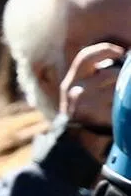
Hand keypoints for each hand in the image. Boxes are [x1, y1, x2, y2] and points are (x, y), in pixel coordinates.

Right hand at [61, 42, 125, 159]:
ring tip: (124, 93)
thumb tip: (116, 64)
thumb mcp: (77, 95)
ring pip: (117, 89)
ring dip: (124, 89)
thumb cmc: (81, 117)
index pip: (86, 57)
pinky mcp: (99, 117)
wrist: (73, 146)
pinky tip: (122, 110)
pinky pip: (120, 105)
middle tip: (129, 69)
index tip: (120, 51)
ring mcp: (88, 104)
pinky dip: (124, 105)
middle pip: (106, 72)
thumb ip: (90, 79)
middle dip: (122, 71)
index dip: (105, 50)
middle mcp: (76, 90)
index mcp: (70, 82)